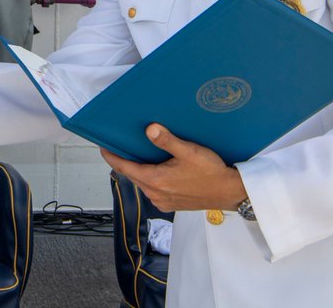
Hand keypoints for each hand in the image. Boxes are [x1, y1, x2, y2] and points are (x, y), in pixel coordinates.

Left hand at [101, 123, 246, 212]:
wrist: (229, 192)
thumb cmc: (211, 173)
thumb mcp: (189, 151)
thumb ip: (167, 141)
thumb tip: (149, 130)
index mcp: (156, 181)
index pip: (124, 168)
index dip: (112, 157)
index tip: (103, 147)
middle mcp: (155, 194)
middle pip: (132, 175)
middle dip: (126, 161)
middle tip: (123, 145)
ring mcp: (162, 201)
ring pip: (143, 182)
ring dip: (140, 170)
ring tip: (142, 154)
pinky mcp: (170, 204)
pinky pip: (153, 190)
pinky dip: (151, 178)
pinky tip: (159, 168)